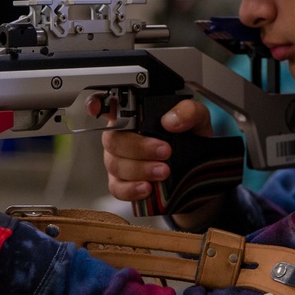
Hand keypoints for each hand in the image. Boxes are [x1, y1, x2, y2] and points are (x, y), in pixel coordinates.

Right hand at [99, 99, 223, 228]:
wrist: (199, 167)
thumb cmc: (190, 137)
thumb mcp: (197, 118)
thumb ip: (188, 111)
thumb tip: (170, 120)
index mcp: (135, 114)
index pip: (109, 106)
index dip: (96, 104)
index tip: (95, 106)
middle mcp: (122, 135)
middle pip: (113, 140)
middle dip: (139, 148)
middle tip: (165, 151)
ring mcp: (119, 159)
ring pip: (115, 164)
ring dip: (140, 169)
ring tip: (164, 171)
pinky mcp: (123, 182)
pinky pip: (117, 188)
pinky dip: (131, 190)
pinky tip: (147, 188)